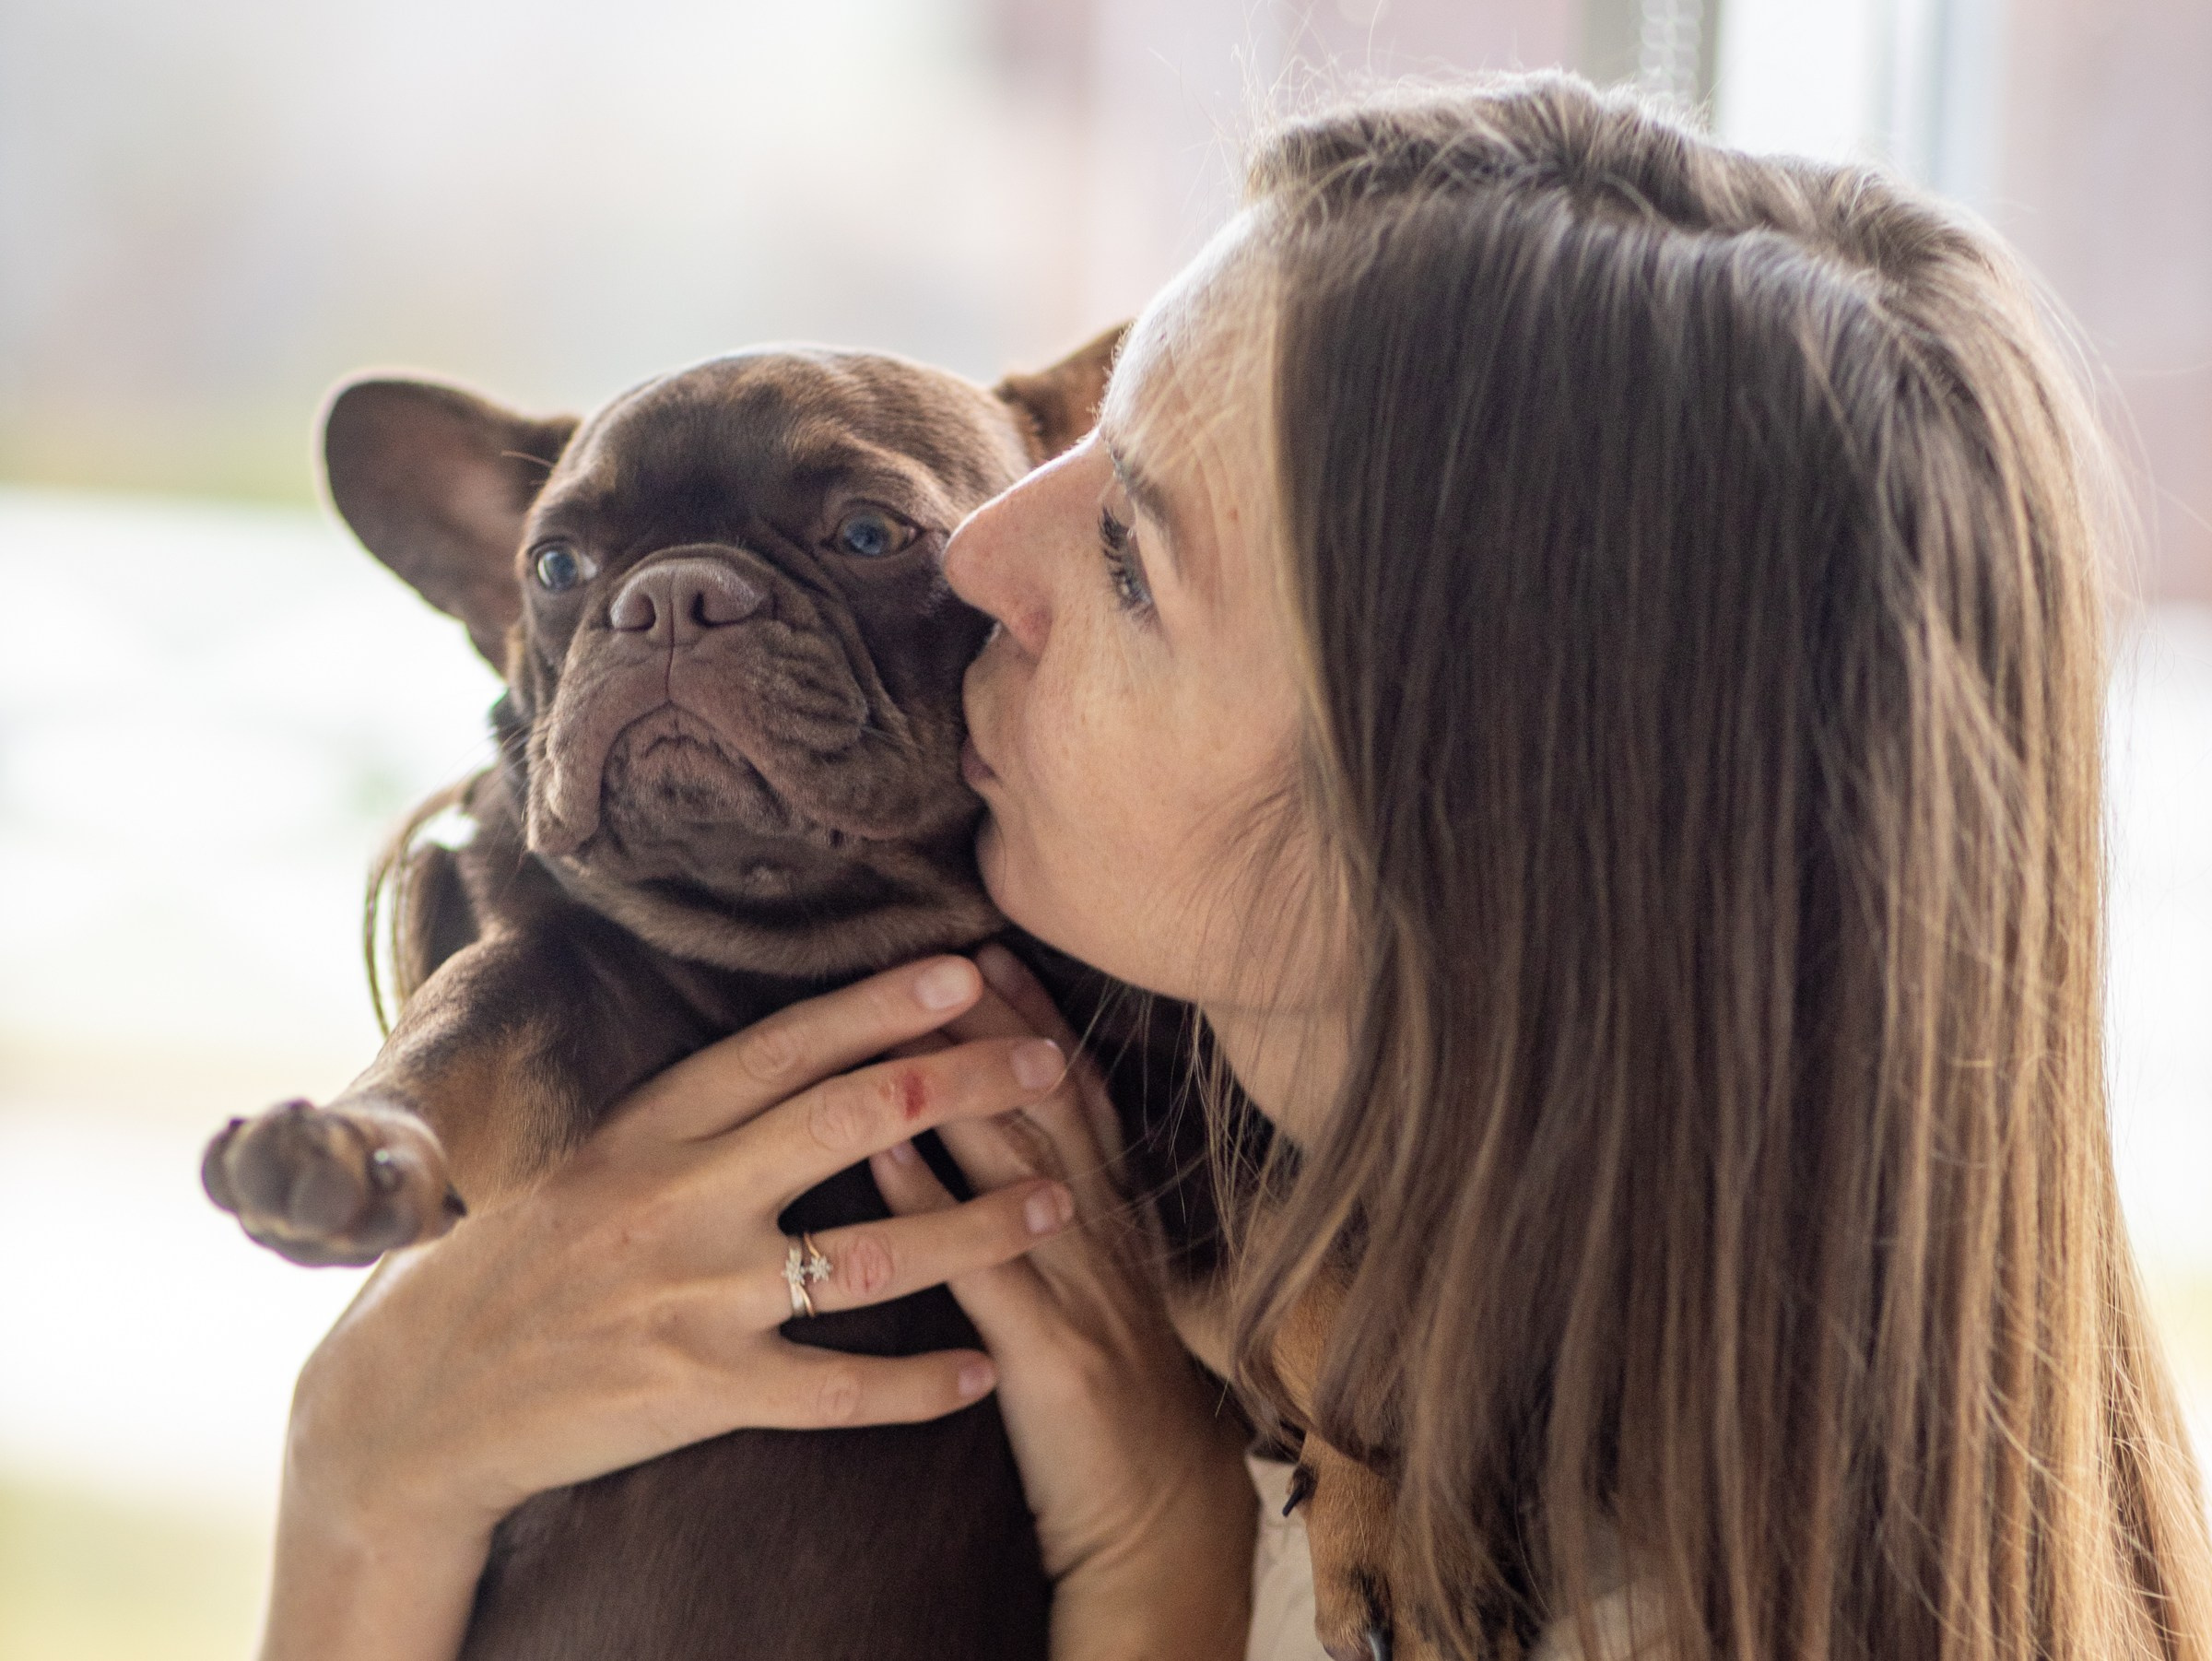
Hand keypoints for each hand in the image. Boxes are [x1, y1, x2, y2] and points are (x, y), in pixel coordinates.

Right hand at [262, 956, 1075, 1660]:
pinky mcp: (700, 1391)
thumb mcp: (597, 1156)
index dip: (884, 1003)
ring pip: (874, 1255)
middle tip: (1051, 1061)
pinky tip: (985, 1371)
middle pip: (853, 1119)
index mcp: (654, 1125)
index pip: (787, 1045)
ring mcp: (694, 1296)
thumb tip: (807, 1049)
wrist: (419, 1397)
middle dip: (966, 1083)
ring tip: (1059, 1205)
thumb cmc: (522, 1260)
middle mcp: (680, 1196)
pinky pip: (839, 1389)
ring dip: (980, 1229)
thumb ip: (697, 1111)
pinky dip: (921, 1384)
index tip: (968, 969)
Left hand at [871, 945, 1256, 1660]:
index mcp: (1116, 1223)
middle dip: (997, 1024)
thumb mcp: (1108, 1293)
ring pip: (1019, 1169)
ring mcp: (1081, 1292)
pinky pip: (980, 1267)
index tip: (992, 951)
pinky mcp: (1048, 1356)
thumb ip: (1068, 1221)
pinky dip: (931, 1203)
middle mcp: (1104, 1239)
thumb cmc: (1117, 1407)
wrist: (1161, 1520)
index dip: (1039, 1018)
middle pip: (1049, 1109)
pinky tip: (883, 1155)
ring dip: (959, 1088)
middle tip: (948, 950)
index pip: (1078, 1098)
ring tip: (906, 1018)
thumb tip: (1007, 1146)